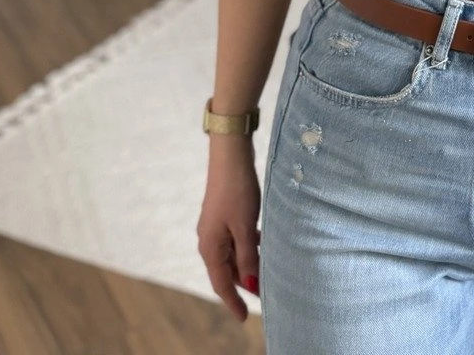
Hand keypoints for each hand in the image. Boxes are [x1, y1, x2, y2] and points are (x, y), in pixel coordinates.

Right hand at [197, 141, 261, 321]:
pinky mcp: (222, 215)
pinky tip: (261, 244)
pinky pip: (233, 240)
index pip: (221, 283)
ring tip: (265, 272)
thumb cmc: (237, 190)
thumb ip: (247, 256)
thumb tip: (250, 282)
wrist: (229, 156)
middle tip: (263, 295)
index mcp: (210, 246)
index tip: (245, 317)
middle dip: (242, 284)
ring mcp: (214, 226)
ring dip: (246, 265)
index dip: (233, 301)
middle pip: (225, 271)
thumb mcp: (245, 226)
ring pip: (231, 255)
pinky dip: (246, 248)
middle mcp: (208, 239)